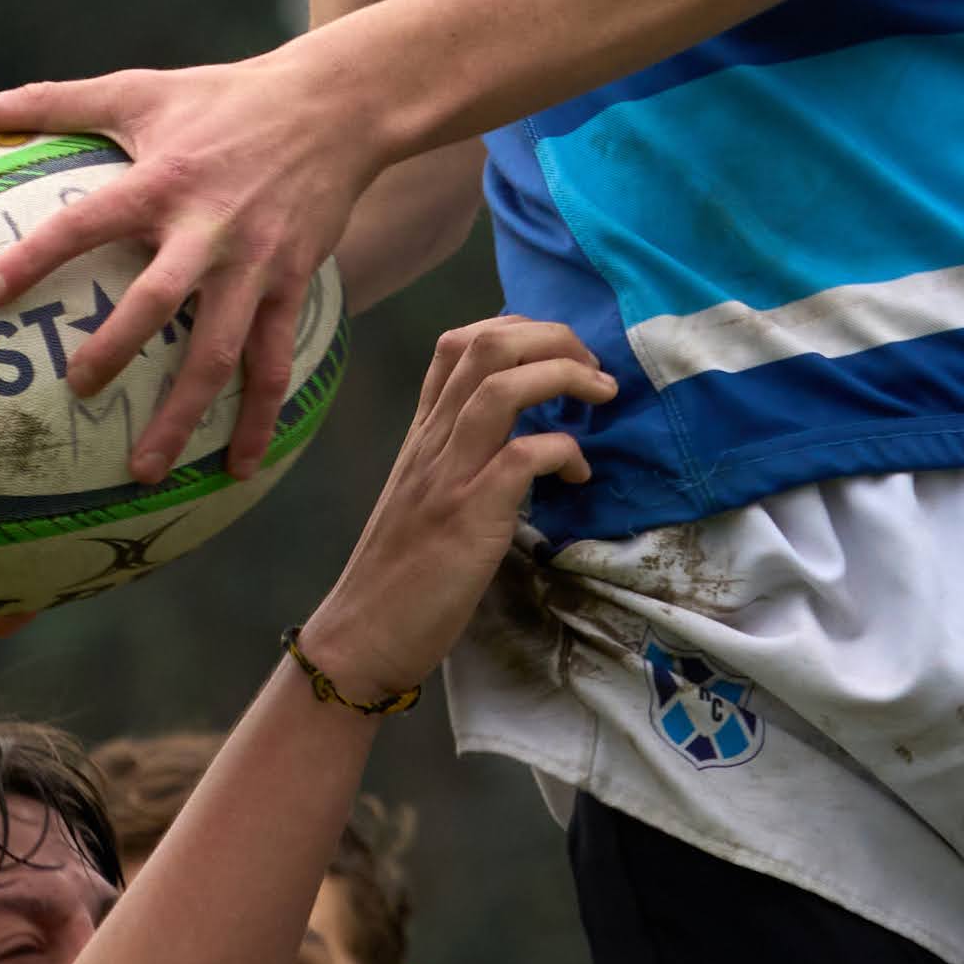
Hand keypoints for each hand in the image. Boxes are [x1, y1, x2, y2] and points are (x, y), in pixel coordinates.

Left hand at [0, 40, 400, 480]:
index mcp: (162, 181)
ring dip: (185, 413)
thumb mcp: (139, 89)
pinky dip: (259, 416)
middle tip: (78, 392)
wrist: (335, 107)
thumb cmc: (222, 96)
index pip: (86, 221)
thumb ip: (52, 102)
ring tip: (146, 469)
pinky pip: (274, 361)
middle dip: (118, 349)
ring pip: (219, 351)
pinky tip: (238, 463)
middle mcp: (208, 229)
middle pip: (158, 301)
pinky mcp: (291, 285)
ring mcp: (255, 264)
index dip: (38, 256)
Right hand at [288, 318, 606, 705]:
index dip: (518, 328)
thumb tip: (520, 434)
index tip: (557, 352)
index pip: (459, 343)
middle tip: (594, 367)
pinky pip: (524, 456)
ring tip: (601, 396)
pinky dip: (564, 450)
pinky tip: (580, 473)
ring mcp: (449, 476)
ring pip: (503, 386)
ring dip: (565, 375)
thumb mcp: (425, 495)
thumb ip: (460, 457)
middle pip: (488, 345)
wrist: (362, 635)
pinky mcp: (469, 518)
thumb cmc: (399, 573)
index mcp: (422, 433)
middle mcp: (432, 441)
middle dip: (554, 338)